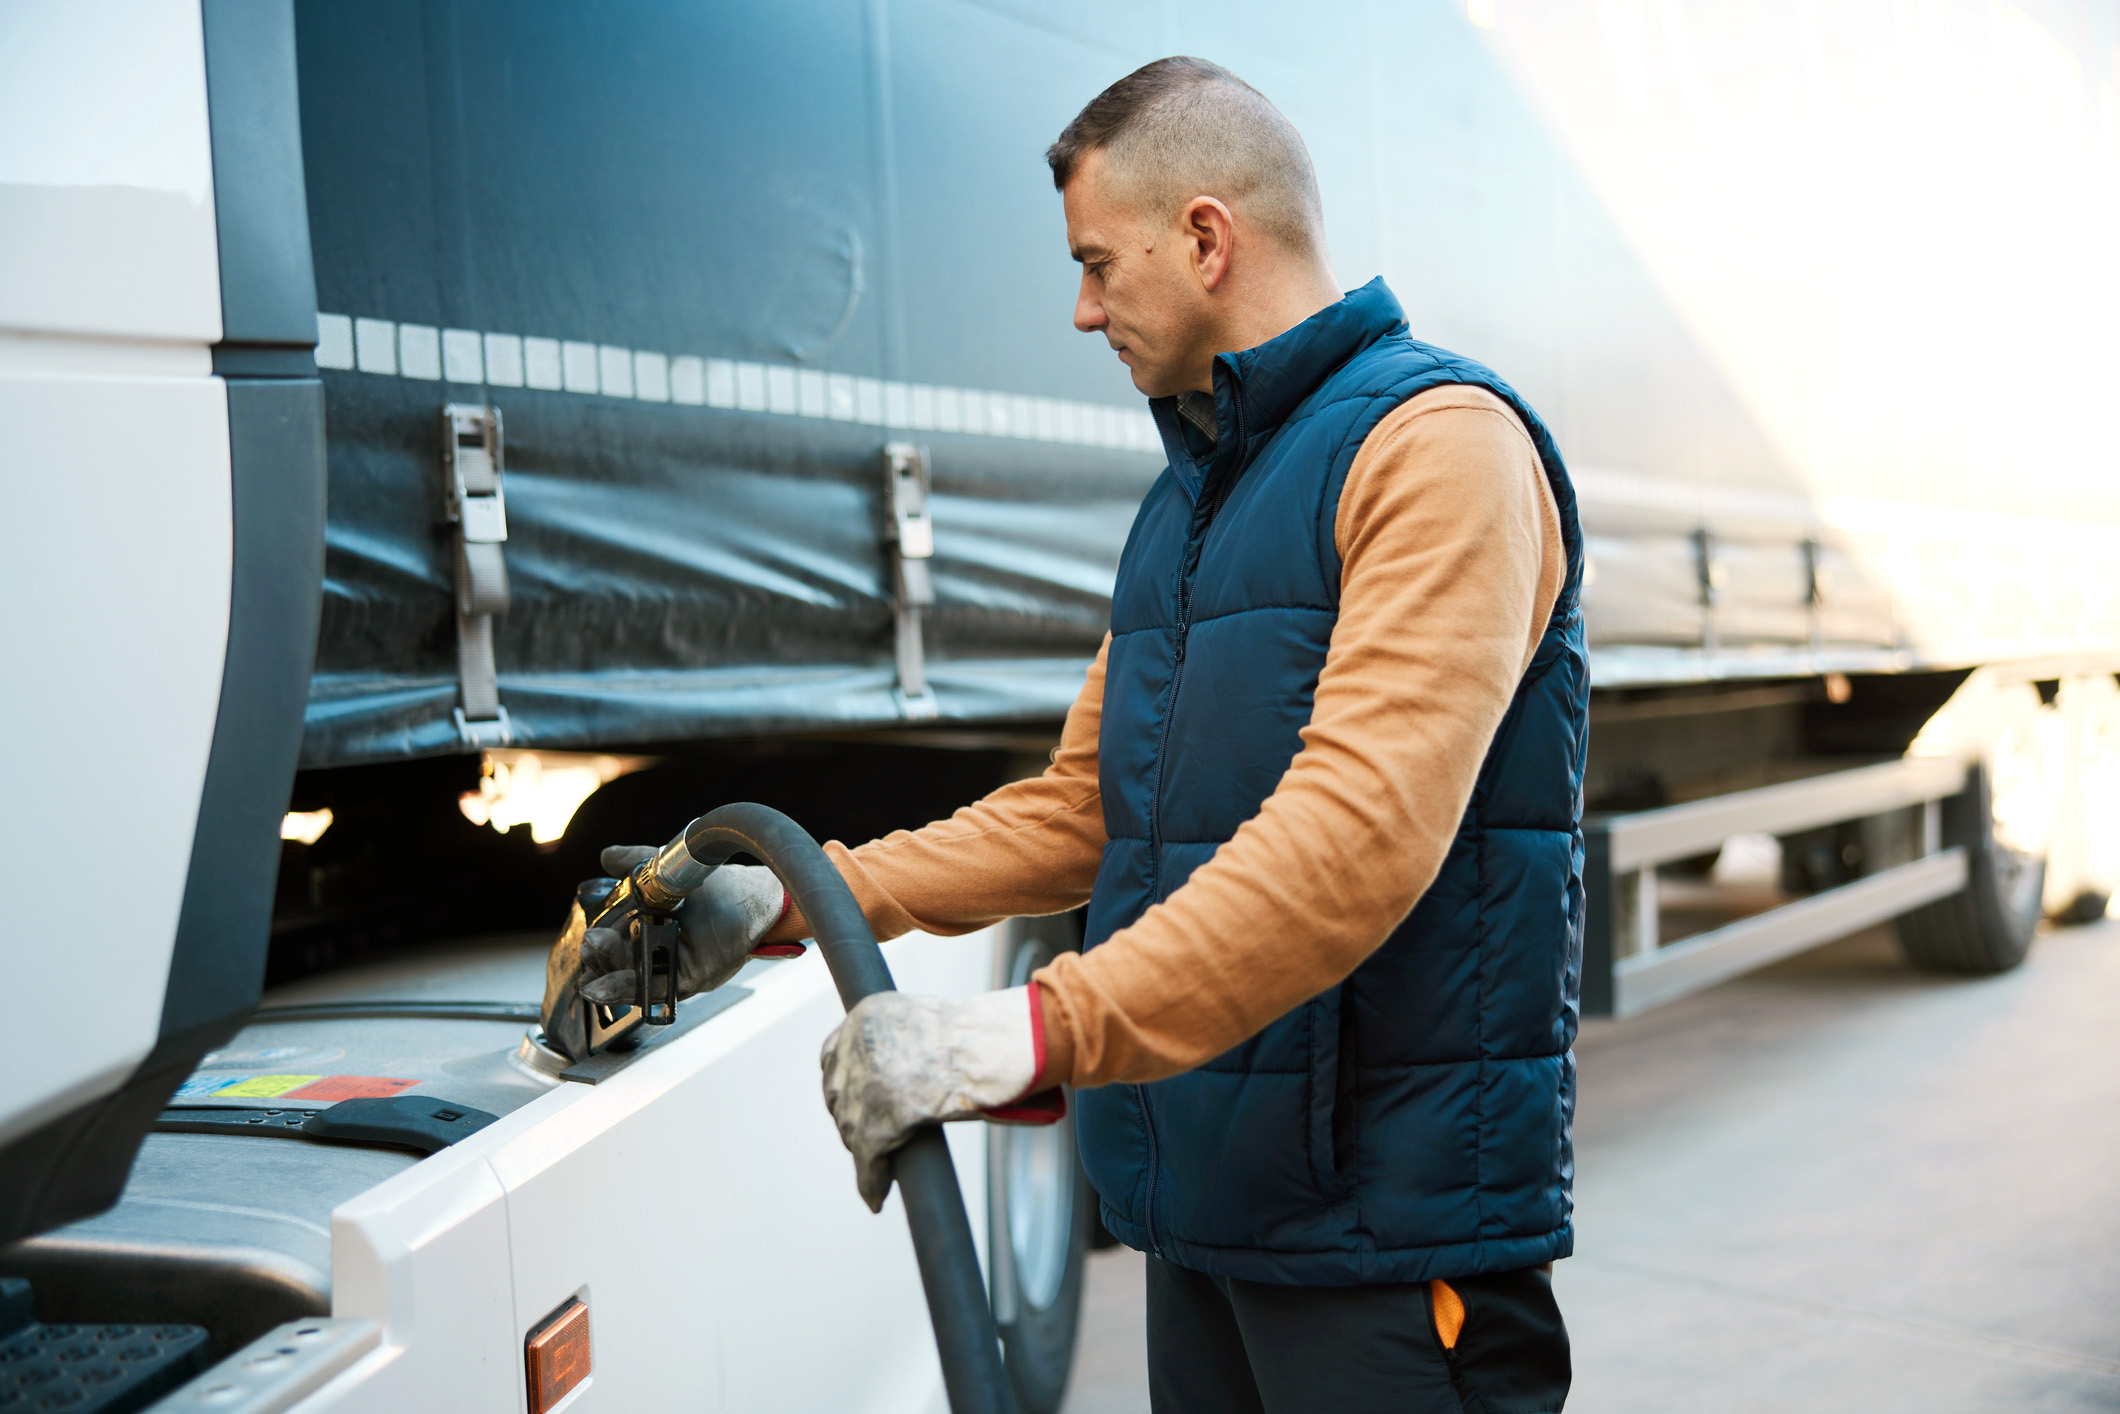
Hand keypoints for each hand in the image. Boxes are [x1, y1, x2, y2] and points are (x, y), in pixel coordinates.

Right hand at [575, 844, 789, 1006]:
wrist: (754, 898)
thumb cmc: (717, 887)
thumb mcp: (668, 871)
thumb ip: (634, 864)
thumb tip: (606, 856)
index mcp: (644, 927)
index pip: (612, 940)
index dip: (597, 943)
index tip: (588, 935)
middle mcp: (654, 951)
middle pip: (616, 963)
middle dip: (600, 957)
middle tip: (593, 943)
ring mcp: (669, 967)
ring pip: (630, 979)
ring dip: (607, 975)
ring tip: (596, 959)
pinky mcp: (686, 979)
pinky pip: (653, 989)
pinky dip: (627, 990)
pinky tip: (606, 987)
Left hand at [819, 986, 1057, 1211]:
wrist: (994, 1048)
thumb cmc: (979, 1036)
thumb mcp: (924, 1022)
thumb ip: (899, 1040)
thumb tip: (895, 1072)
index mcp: (867, 1015)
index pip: (832, 1056)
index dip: (842, 1082)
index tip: (851, 1098)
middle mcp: (859, 1045)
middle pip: (837, 1093)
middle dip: (850, 1116)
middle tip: (866, 1134)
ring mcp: (867, 1084)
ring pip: (850, 1129)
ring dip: (862, 1151)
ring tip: (876, 1170)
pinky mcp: (882, 1121)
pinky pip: (868, 1160)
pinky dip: (872, 1182)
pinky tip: (876, 1198)